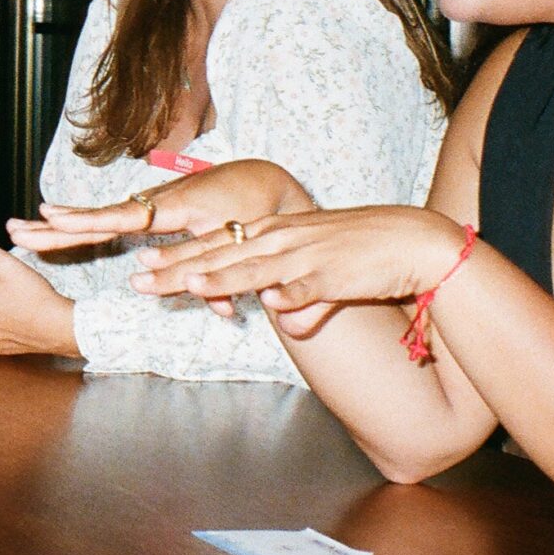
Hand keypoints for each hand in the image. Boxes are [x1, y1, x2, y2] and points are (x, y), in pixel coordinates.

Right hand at [12, 158, 314, 252]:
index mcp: (172, 206)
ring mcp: (145, 204)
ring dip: (57, 225)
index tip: (54, 219)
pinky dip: (78, 221)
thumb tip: (217, 311)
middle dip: (56, 225)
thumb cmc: (252, 209)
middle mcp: (151, 202)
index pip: (122, 216)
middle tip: (19, 228)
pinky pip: (106, 217)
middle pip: (96, 216)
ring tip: (20, 228)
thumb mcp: (241, 241)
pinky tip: (53, 223)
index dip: (87, 220)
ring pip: (96, 216)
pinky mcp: (146, 209)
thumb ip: (225, 276)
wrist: (259, 179)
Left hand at [134, 204, 469, 332]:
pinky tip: (269, 306)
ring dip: (220, 278)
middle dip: (179, 269)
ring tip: (185, 286)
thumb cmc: (365, 255)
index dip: (180, 255)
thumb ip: (299, 299)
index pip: (218, 245)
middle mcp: (285, 240)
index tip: (145, 262)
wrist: (414, 241)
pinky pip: (309, 288)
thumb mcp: (321, 276)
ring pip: (256, 269)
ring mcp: (309, 256)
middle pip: (223, 257)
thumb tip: (284, 320)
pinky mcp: (337, 275)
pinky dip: (288, 296)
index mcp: (276, 235)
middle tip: (138, 279)